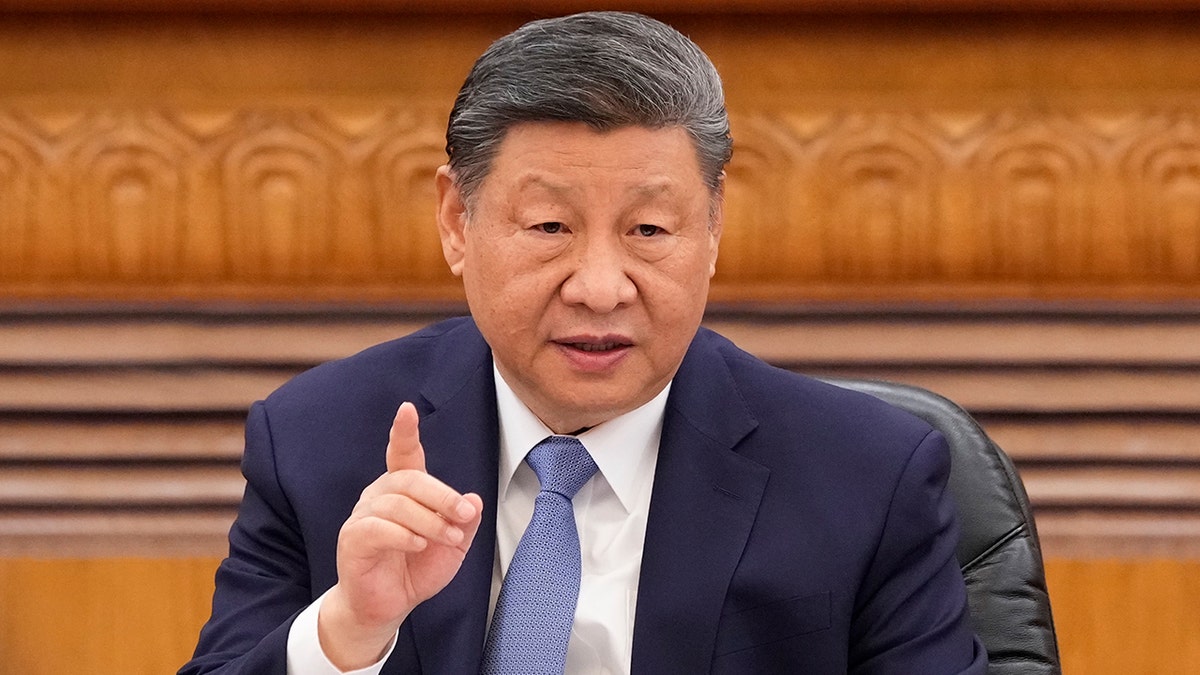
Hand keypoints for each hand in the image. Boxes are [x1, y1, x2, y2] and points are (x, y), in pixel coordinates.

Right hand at [318, 402, 482, 669]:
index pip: (403, 454)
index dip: (404, 432)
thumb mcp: (452, 545)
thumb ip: (464, 521)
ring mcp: (363, 516)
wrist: (388, 606)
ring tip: (447, 538)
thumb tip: (474, 499)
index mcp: (403, 490)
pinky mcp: (353, 539)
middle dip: (442, 495)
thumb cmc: (416, 569)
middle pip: (410, 479)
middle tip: (464, 514)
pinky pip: (377, 527)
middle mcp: (380, 495)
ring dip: (429, 521)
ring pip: (397, 504)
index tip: (406, 409)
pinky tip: (418, 545)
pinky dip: (404, 535)